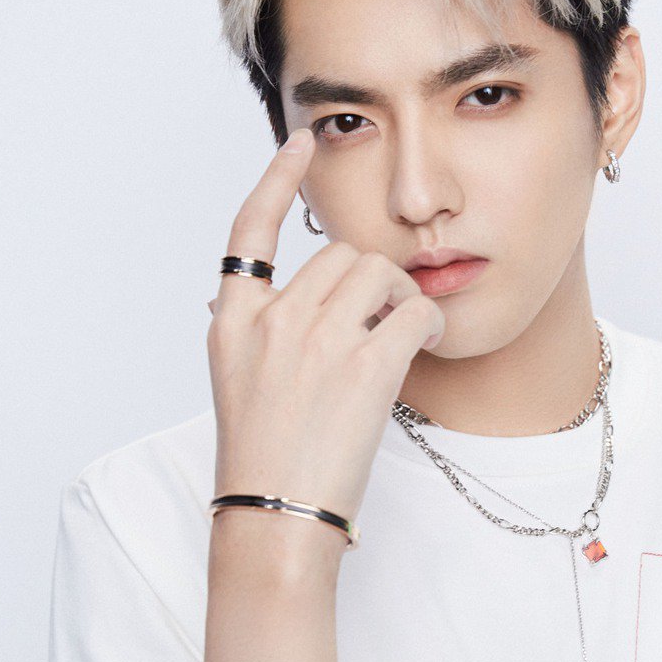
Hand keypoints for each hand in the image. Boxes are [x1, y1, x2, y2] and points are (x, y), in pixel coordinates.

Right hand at [206, 129, 444, 551]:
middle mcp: (272, 321)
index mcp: (233, 323)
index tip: (299, 143)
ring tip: (395, 343)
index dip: (277, 180)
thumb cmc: (264, 462)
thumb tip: (295, 302)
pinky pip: (415, 313)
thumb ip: (261, 335)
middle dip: (369, 282)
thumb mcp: (240, 386)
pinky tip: (421, 347)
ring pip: (381, 275)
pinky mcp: (366, 367)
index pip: (250, 230)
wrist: (275, 517)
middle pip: (340, 255)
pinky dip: (427, 323)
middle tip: (379, 327)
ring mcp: (318, 341)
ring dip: (400, 299)